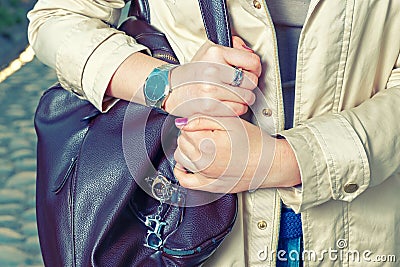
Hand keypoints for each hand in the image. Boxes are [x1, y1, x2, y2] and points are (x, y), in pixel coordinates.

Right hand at [164, 37, 261, 116]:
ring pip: (247, 97)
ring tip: (233, 94)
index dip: (255, 68)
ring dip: (244, 98)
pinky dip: (236, 108)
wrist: (173, 89)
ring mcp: (211, 90)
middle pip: (251, 81)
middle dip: (249, 85)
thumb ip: (232, 47)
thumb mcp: (209, 50)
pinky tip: (228, 102)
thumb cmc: (194, 71)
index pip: (252, 62)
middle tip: (240, 85)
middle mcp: (213, 71)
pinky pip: (237, 110)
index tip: (249, 71)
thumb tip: (249, 53)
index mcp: (216, 53)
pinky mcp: (210, 107)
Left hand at [173, 116, 300, 192]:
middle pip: (182, 144)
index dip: (194, 125)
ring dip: (186, 150)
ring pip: (181, 159)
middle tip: (205, 133)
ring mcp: (206, 177)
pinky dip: (181, 172)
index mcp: (209, 145)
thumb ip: (203, 119)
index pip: (185, 131)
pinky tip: (186, 164)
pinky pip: (186, 181)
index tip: (203, 125)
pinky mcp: (210, 187)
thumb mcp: (230, 122)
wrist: (270, 163)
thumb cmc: (254, 142)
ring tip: (200, 145)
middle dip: (190, 136)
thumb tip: (182, 122)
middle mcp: (205, 163)